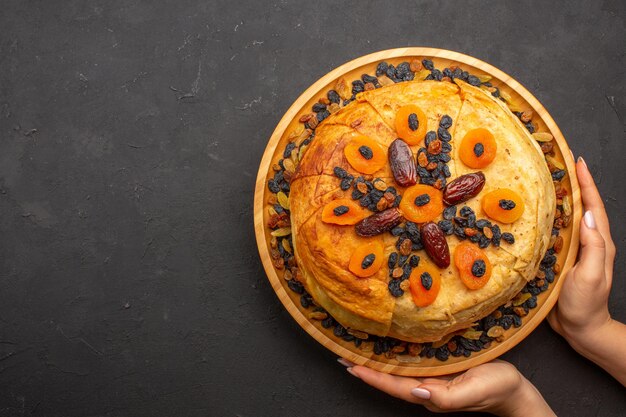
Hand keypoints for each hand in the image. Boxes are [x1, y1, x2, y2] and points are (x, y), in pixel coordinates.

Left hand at [339, 359, 554, 416]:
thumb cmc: (498, 389)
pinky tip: (387, 350)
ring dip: (377, 363)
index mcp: (431, 394)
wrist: (515, 391)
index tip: (350, 366)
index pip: (394, 386)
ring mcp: (432, 380)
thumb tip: (417, 392)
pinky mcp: (440, 371)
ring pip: (398, 372)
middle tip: (343, 354)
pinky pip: (411, 365)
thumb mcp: (474, 391)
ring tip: (357, 352)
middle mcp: (427, 388)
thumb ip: (446, 397)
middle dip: (367, 369)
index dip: (371, 376)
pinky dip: (394, 358)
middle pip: (390, 379)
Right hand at [547, 157, 625, 384]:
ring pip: (566, 218)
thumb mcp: (591, 276)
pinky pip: (554, 233)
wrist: (580, 329)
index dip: (586, 184)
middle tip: (558, 164)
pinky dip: (547, 218)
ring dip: (559, 198)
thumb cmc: (585, 304)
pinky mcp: (560, 259)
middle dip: (573, 183)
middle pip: (581, 206)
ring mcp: (573, 250)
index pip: (593, 207)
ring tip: (545, 181)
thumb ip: (593, 247)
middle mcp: (587, 242)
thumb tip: (588, 216)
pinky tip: (534, 213)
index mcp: (598, 243)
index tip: (577, 162)